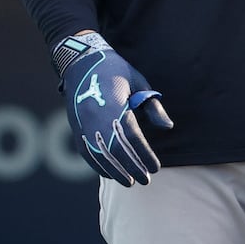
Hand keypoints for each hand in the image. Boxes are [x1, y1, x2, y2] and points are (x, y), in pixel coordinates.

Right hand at [53, 32, 172, 186]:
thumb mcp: (138, 82)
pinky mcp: (76, 127)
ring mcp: (83, 123)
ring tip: (129, 182)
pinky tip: (110, 173)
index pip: (131, 136)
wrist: (81, 61)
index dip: (144, 154)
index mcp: (113, 103)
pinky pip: (86, 151)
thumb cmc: (115, 70)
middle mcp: (95, 116)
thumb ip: (152, 105)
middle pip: (115, 149)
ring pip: (99, 154)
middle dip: (131, 167)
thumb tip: (168, 127)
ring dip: (115, 170)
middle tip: (145, 180)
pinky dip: (98, 165)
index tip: (156, 167)